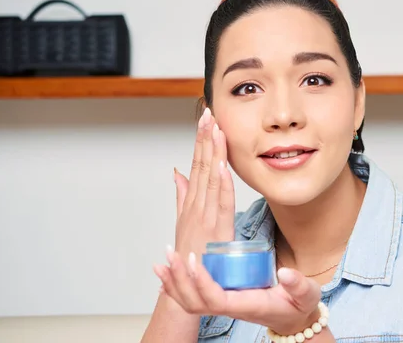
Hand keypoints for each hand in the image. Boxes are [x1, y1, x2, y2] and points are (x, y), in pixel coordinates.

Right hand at [156, 107, 234, 292]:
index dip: (200, 141)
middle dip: (205, 138)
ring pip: (210, 178)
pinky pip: (220, 202)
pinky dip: (222, 183)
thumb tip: (178, 172)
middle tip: (209, 113)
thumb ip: (182, 196)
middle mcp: (195, 206)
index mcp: (191, 202)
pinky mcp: (215, 230)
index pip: (196, 165)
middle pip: (201, 166)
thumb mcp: (184, 221)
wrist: (185, 289)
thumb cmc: (187, 257)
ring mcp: (203, 217)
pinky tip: (224, 165)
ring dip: (213, 153)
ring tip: (216, 129)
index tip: (205, 119)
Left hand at [156, 251, 322, 336]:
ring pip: (190, 302)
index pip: (217, 299)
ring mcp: (224, 304)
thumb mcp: (305, 294)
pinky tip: (166, 273)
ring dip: (174, 282)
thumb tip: (286, 273)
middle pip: (196, 302)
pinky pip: (193, 298)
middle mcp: (231, 307)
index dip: (202, 282)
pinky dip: (176, 286)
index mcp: (247, 305)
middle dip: (180, 279)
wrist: (294, 318)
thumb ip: (298, 285)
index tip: (194, 260)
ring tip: (163, 260)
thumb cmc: (298, 305)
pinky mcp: (221, 298)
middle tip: (172, 254)